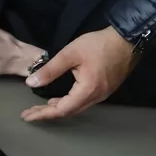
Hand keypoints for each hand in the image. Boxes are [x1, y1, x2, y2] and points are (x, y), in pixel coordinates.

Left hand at [21, 26, 135, 121]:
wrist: (128, 39)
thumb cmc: (99, 45)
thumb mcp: (70, 54)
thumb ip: (50, 70)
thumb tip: (31, 82)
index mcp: (87, 90)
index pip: (61, 109)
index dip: (43, 114)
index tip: (27, 116)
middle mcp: (96, 97)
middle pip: (69, 111)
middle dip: (48, 113)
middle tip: (30, 113)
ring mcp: (103, 94)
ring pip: (77, 107)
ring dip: (59, 108)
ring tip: (42, 107)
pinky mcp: (106, 88)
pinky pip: (84, 101)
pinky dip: (69, 102)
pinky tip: (61, 98)